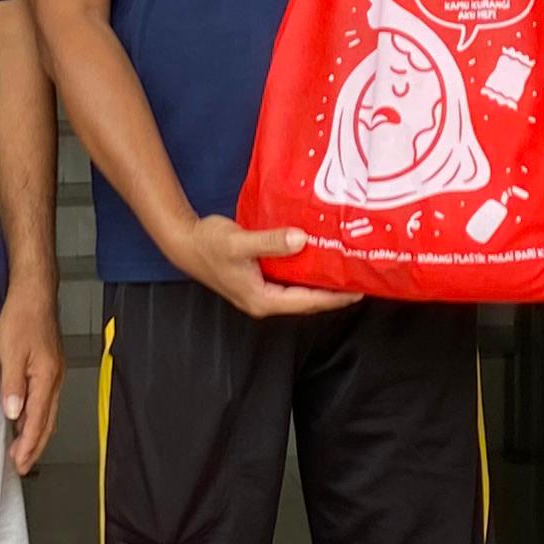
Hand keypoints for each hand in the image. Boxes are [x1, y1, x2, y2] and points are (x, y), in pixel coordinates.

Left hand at [0, 284, 63, 474]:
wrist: (34, 291)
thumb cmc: (23, 315)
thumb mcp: (10, 352)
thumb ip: (13, 386)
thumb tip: (13, 414)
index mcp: (47, 377)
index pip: (38, 421)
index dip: (28, 444)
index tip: (19, 462)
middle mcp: (54, 378)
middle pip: (48, 421)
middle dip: (35, 446)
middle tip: (22, 466)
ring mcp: (54, 371)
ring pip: (48, 412)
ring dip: (36, 432)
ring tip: (23, 449)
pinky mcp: (49, 365)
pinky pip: (45, 399)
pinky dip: (37, 415)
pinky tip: (25, 418)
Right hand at [147, 207, 350, 318]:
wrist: (184, 242)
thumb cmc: (208, 244)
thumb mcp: (239, 242)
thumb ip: (270, 242)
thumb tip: (301, 240)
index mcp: (262, 300)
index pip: (307, 303)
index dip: (334, 298)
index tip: (359, 290)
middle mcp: (264, 300)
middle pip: (307, 301)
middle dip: (333, 292)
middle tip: (359, 277)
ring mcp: (261, 291)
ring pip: (298, 290)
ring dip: (320, 281)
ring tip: (344, 267)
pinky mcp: (259, 279)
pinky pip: (289, 278)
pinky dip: (304, 270)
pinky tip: (315, 256)